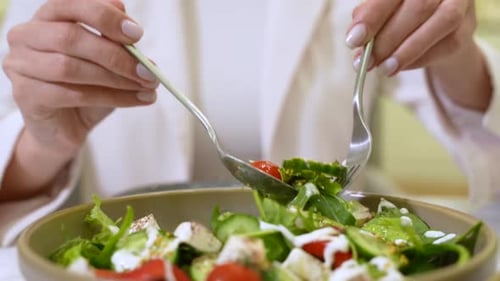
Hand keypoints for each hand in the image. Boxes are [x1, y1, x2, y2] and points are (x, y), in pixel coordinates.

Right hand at [2, 0, 157, 156]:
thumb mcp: (106, 61)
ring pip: (70, 68)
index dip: (105, 17)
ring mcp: (20, 65)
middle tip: (147, 71)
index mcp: (49, 17)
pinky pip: (71, 95)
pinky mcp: (24, 94)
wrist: (65, 127)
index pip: (73, 4)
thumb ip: (116, 43)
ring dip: (116, 79)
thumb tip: (135, 34)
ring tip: (146, 88)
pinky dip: (110, 98)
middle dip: (115, 55)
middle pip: (70, 37)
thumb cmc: (85, 87)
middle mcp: (27, 35)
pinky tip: (134, 100)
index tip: (136, 34)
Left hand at [346, 0, 476, 75]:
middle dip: (387, 39)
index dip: (372, 16)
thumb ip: (369, 19)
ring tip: (384, 69)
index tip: (354, 40)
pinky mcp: (467, 28)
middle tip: (367, 62)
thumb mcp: (382, 13)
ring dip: (407, 51)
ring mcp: (459, 3)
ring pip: (439, 24)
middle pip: (417, 7)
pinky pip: (446, 44)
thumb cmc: (400, 15)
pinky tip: (400, 66)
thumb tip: (356, 38)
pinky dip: (419, 59)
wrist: (435, 29)